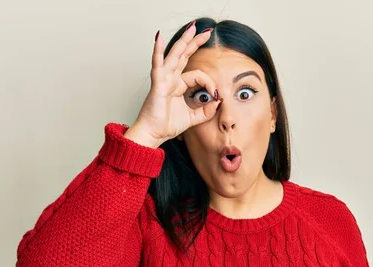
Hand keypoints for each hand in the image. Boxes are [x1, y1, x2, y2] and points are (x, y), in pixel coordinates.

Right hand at [126, 23, 220, 146]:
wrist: (153, 134)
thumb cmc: (167, 125)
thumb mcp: (193, 118)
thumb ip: (206, 111)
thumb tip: (219, 101)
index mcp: (178, 86)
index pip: (198, 75)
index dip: (210, 83)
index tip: (216, 95)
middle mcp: (171, 79)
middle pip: (185, 55)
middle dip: (196, 42)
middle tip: (206, 32)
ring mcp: (163, 79)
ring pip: (175, 54)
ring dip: (184, 40)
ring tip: (192, 28)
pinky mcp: (157, 83)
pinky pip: (157, 63)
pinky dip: (157, 50)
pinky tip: (158, 37)